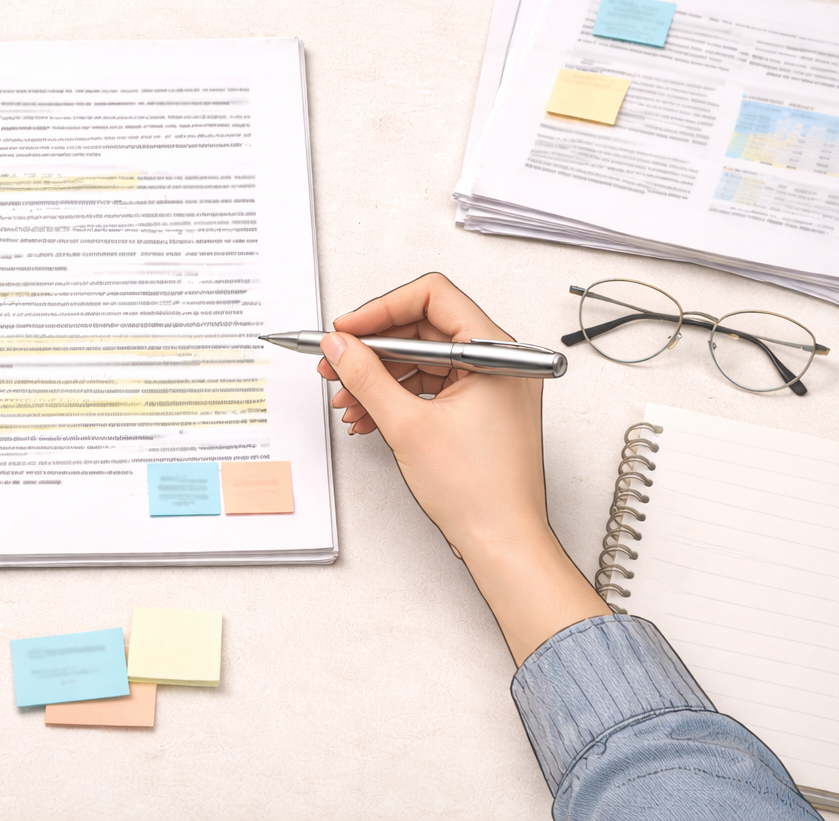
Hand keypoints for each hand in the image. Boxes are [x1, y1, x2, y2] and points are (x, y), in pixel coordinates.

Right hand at [319, 273, 606, 663]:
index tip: (348, 329)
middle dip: (373, 348)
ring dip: (379, 377)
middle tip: (336, 362)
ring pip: (422, 359)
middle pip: (424, 328)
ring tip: (346, 399)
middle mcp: (497, 362)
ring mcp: (489, 386)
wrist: (502, 542)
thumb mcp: (407, 426)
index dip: (382, 309)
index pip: (433, 297)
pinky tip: (367, 415)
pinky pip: (430, 386)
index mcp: (495, 352)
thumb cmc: (479, 493)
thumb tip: (340, 345)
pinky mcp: (479, 408)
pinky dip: (396, 397)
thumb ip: (366, 377)